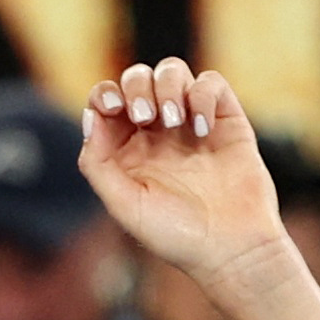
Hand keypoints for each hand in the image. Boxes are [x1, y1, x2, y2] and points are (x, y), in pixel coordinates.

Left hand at [78, 59, 285, 292]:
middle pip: (137, 79)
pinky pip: (210, 82)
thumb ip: (98, 164)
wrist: (230, 247)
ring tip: (174, 120)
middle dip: (136, 87)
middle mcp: (157, 133)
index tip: (111, 106)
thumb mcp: (125, 205)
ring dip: (167, 85)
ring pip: (172, 72)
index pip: (107, 104)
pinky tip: (202, 128)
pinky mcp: (225, 119)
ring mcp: (191, 123)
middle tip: (144, 116)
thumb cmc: (175, 235)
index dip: (103, 94)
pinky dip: (202, 94)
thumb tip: (89, 117)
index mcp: (128, 151)